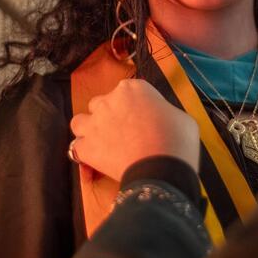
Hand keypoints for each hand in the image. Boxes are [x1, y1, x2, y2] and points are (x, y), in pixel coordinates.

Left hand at [69, 79, 199, 181]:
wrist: (161, 169)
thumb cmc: (177, 140)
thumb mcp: (180, 117)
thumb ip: (163, 110)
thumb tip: (159, 118)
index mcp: (133, 88)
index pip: (126, 91)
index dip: (132, 106)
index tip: (141, 118)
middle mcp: (109, 100)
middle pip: (100, 103)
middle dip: (108, 115)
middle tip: (122, 132)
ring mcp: (94, 123)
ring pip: (80, 121)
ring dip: (89, 129)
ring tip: (102, 143)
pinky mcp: (86, 146)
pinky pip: (76, 147)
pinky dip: (85, 152)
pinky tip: (96, 159)